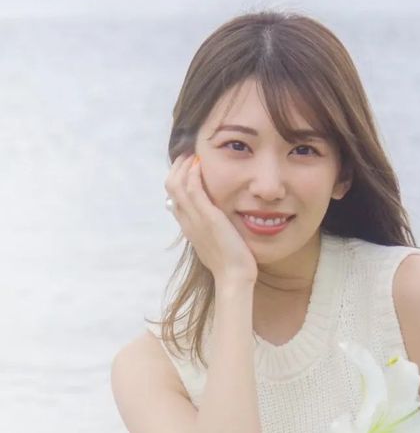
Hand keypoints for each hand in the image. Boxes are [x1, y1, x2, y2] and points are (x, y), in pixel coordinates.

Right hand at [164, 152, 258, 287]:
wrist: (234, 278)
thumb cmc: (231, 265)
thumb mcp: (217, 245)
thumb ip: (212, 232)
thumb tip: (215, 224)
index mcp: (189, 229)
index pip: (174, 199)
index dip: (178, 180)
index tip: (189, 168)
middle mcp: (188, 222)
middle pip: (170, 188)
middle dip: (177, 168)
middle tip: (189, 155)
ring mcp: (196, 220)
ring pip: (177, 185)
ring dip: (184, 165)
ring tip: (194, 154)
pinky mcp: (208, 218)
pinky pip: (193, 189)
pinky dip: (194, 173)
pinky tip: (201, 164)